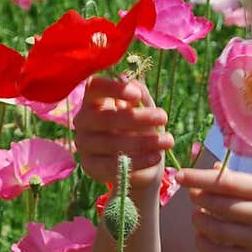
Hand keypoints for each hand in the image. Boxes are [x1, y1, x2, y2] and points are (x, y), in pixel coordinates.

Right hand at [74, 75, 172, 189]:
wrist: (143, 162)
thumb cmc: (141, 128)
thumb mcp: (145, 109)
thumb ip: (140, 96)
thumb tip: (135, 85)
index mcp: (93, 99)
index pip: (94, 87)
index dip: (113, 89)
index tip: (136, 94)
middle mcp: (83, 120)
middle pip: (105, 117)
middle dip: (137, 118)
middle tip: (164, 117)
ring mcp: (83, 144)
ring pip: (110, 143)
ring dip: (143, 141)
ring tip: (168, 141)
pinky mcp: (89, 166)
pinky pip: (112, 165)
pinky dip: (137, 161)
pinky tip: (156, 156)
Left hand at [175, 165, 251, 251]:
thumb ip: (242, 180)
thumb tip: (210, 170)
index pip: (227, 183)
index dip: (200, 179)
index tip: (181, 176)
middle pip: (220, 206)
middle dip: (199, 199)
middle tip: (193, 196)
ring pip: (217, 230)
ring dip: (199, 221)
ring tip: (197, 215)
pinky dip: (204, 243)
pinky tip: (201, 235)